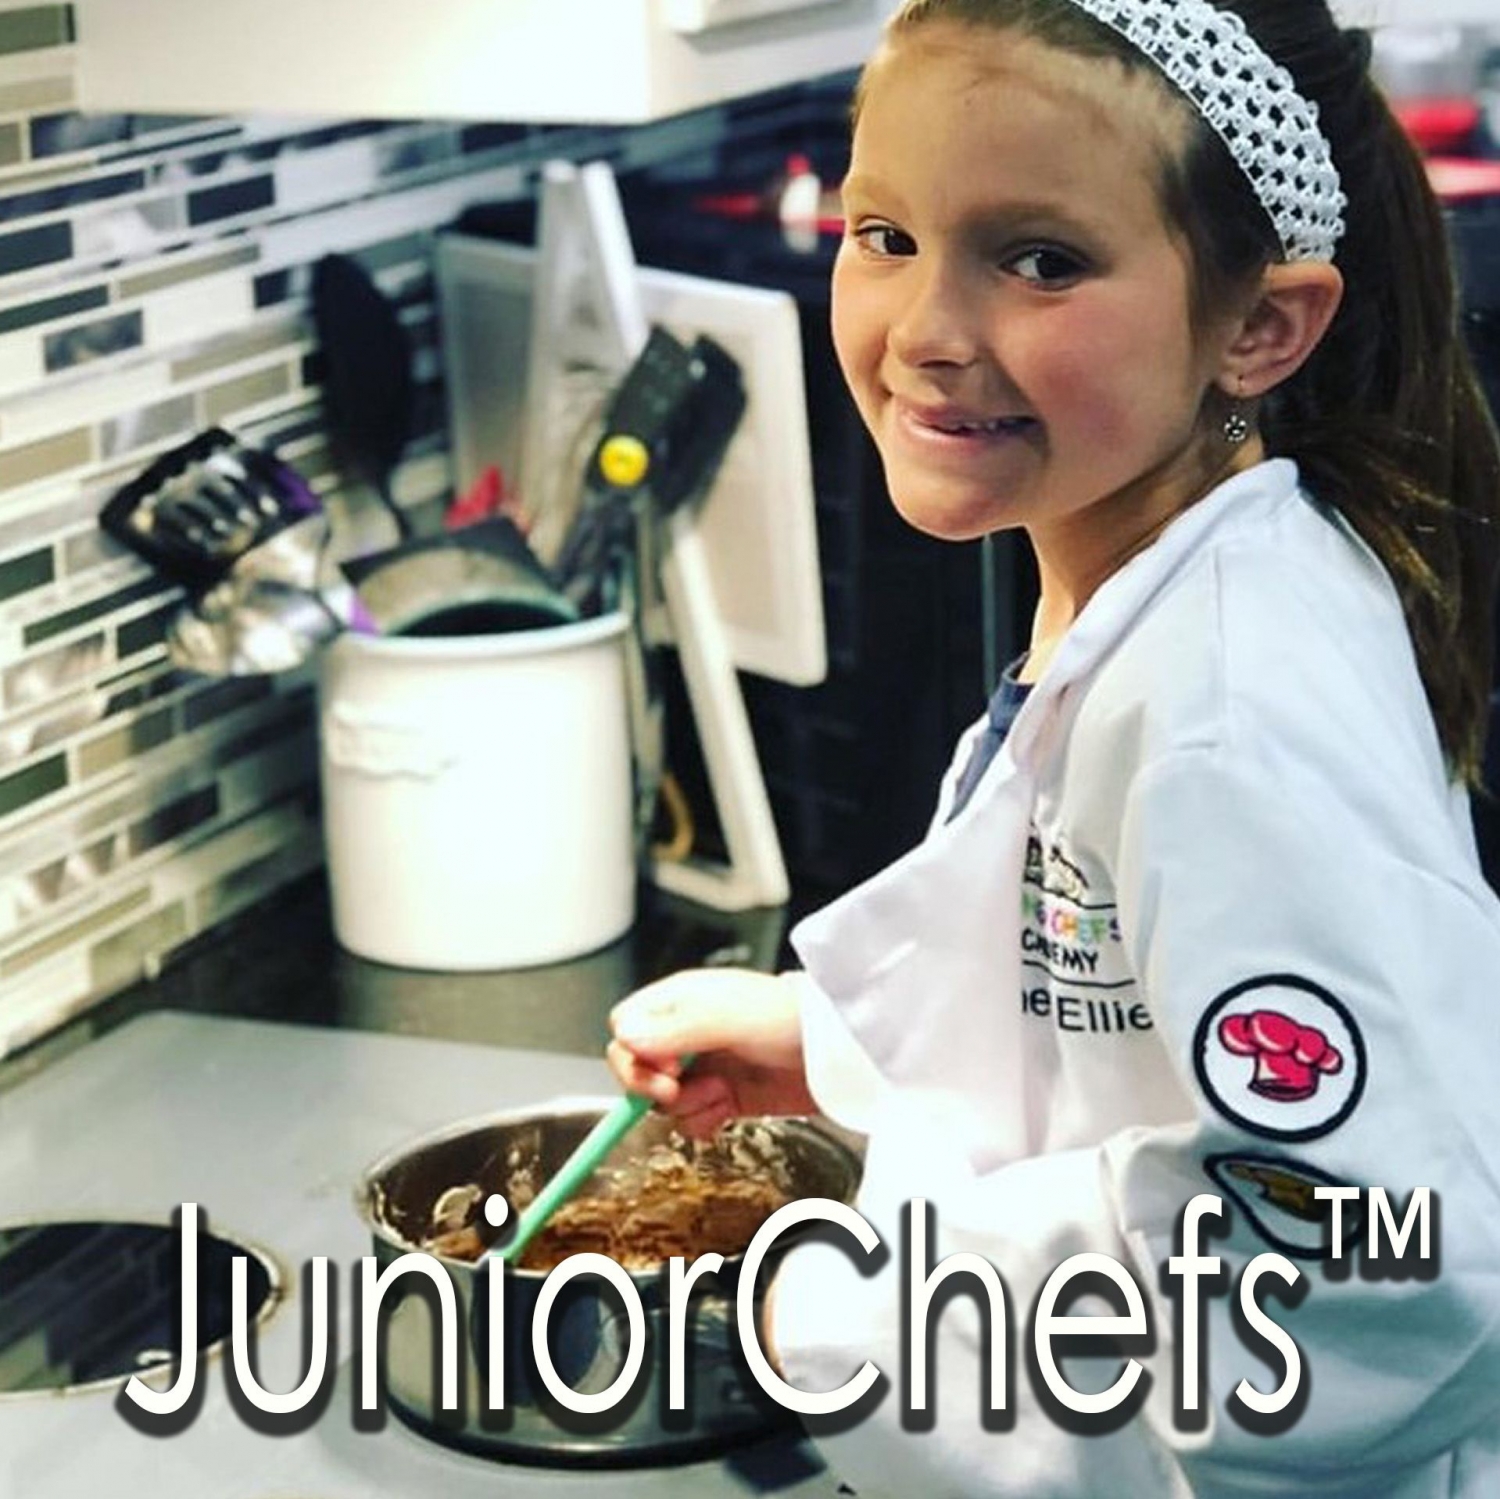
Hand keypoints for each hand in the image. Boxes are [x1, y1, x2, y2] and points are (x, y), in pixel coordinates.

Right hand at [606, 968, 814, 1137]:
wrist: (838, 1053)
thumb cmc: (791, 1017)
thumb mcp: (731, 1015)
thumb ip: (677, 1028)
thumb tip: (626, 1040)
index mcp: (679, 1002)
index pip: (625, 1027)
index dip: (633, 1053)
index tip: (663, 1067)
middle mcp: (684, 1034)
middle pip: (635, 1068)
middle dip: (652, 1086)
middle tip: (679, 1089)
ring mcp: (703, 1067)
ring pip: (661, 1101)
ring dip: (687, 1105)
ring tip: (722, 1093)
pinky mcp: (721, 1098)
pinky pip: (689, 1120)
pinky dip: (704, 1121)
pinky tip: (729, 1109)